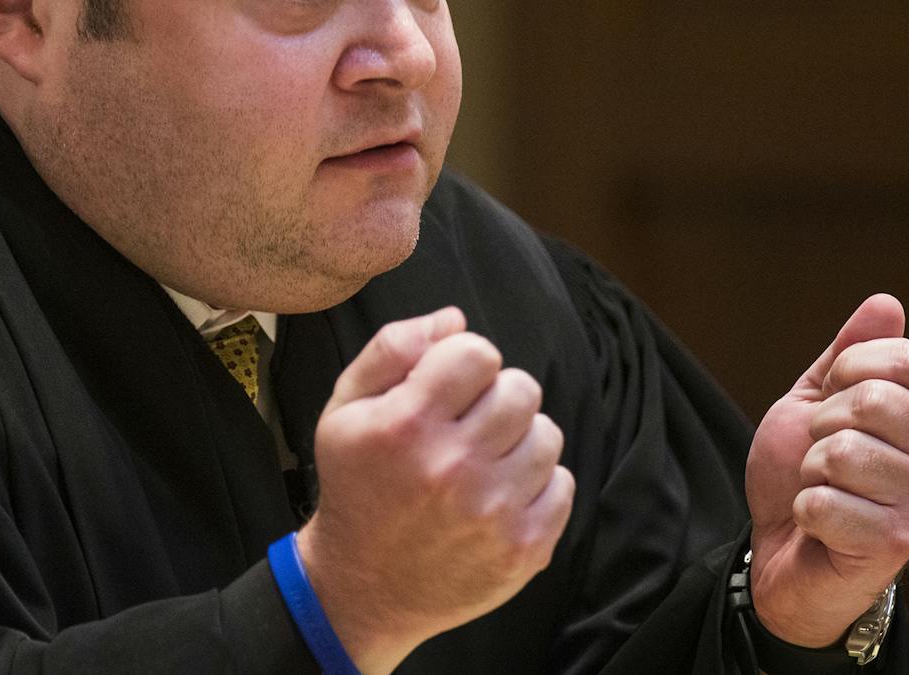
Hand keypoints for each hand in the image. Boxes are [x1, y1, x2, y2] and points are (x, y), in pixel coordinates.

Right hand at [297, 307, 574, 673]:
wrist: (363, 588)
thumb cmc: (356, 486)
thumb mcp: (345, 408)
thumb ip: (392, 349)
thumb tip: (456, 319)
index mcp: (406, 425)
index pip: (477, 352)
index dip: (465, 361)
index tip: (449, 387)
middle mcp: (453, 467)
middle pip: (520, 389)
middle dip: (495, 397)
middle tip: (469, 425)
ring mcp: (494, 512)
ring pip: (546, 434)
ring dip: (519, 440)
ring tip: (485, 460)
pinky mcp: (525, 549)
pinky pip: (563, 484)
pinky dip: (538, 484)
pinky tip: (500, 494)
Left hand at [745, 294, 908, 646]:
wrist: (784, 549)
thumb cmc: (803, 473)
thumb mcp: (816, 399)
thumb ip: (847, 353)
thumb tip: (886, 304)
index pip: (901, 358)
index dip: (848, 370)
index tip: (835, 399)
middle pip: (872, 400)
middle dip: (823, 424)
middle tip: (824, 452)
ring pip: (841, 452)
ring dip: (811, 470)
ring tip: (826, 487)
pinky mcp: (896, 542)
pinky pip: (823, 500)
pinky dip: (805, 508)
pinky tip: (822, 521)